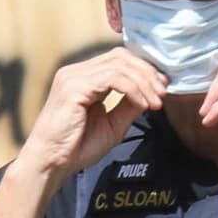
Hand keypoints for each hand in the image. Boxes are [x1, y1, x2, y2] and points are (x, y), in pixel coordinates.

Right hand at [20, 51, 167, 181]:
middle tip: (163, 93)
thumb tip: (150, 95)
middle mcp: (76, 72)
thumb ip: (129, 106)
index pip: (119, 59)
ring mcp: (73, 77)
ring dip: (144, 83)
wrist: (53, 161)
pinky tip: (142, 104)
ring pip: (119, 65)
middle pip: (121, 56)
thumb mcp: (113, 124)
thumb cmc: (77, 146)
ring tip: (156, 102)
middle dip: (148, 73)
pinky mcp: (73, 88)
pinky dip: (133, 90)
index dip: (145, 70)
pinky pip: (112, 78)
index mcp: (84, 78)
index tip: (163, 88)